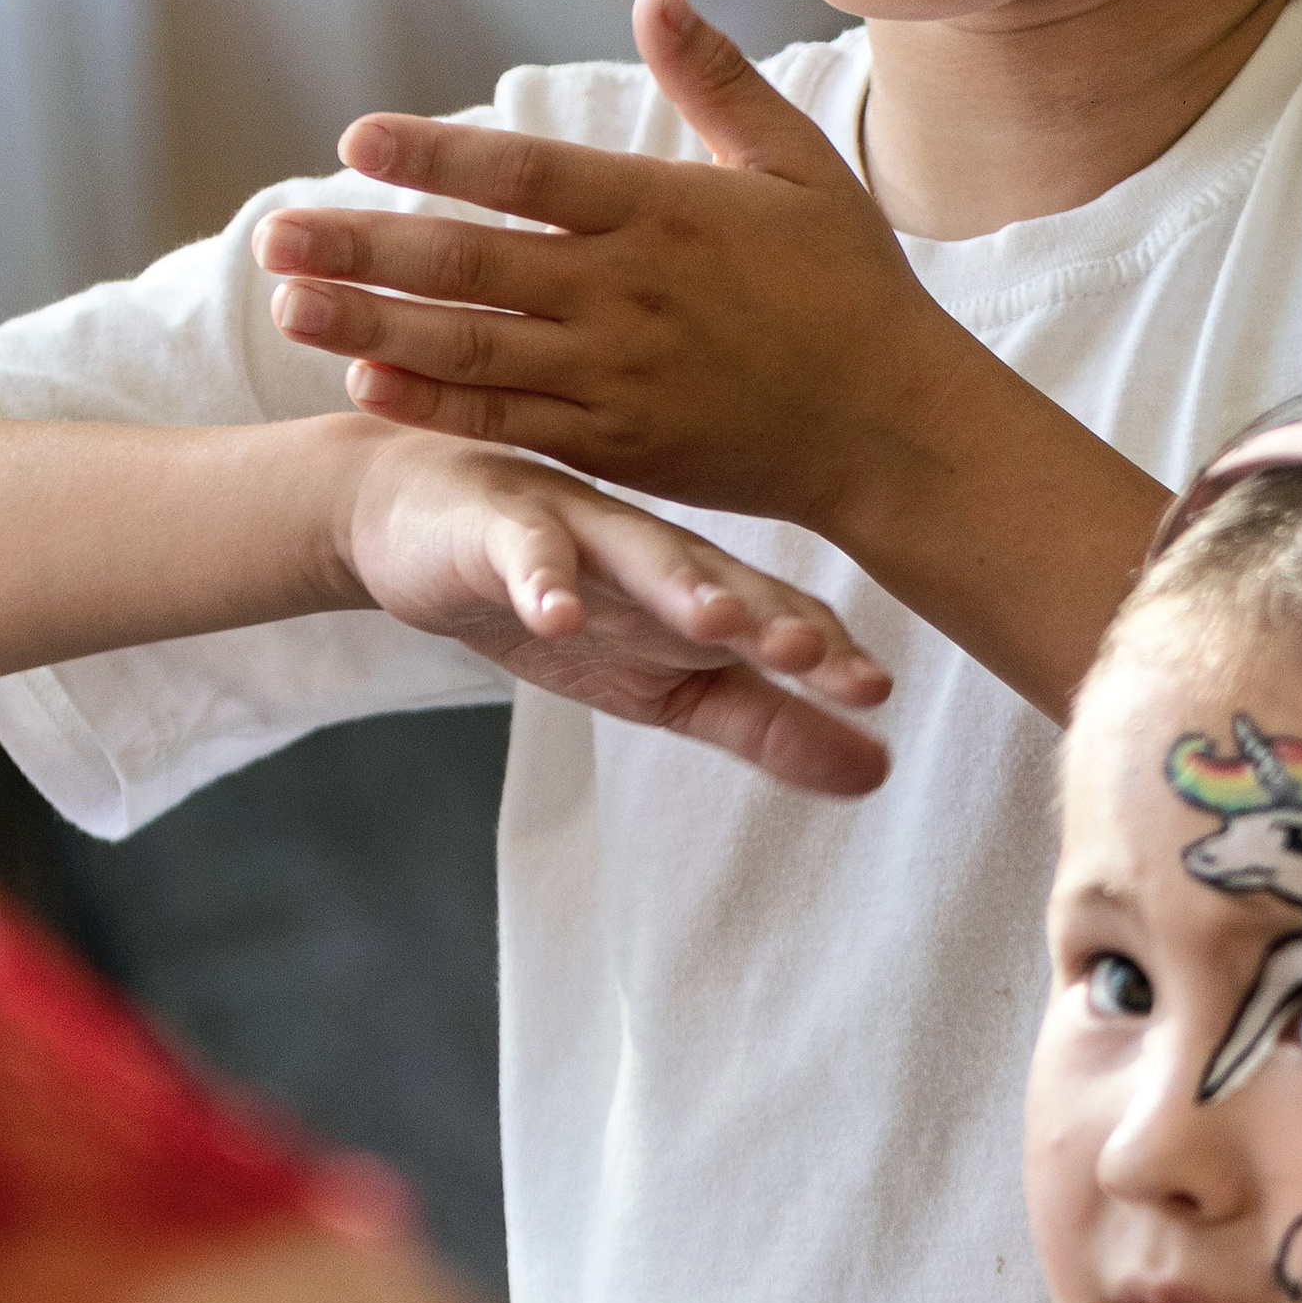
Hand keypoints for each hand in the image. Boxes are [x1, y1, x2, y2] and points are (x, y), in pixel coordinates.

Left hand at [257, 0, 966, 535]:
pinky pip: (506, 425)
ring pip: (469, 347)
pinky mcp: (617, 447)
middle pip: (470, 263)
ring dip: (369, 322)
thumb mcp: (798, 164)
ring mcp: (617, 376)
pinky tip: (363, 380)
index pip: (528, 172)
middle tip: (271, 227)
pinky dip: (432, 405)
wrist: (893, 430)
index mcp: (666, 211)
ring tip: (284, 300)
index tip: (356, 136)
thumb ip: (714, 79)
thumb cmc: (851, 286)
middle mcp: (628, 292)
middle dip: (362, 244)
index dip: (436, 155)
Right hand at [336, 423, 889, 798]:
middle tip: (816, 653)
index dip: (825, 652)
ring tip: (719, 621)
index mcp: (705, 589)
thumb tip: (879, 775)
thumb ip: (768, 727)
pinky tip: (557, 614)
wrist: (422, 527)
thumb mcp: (670, 686)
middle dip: (771, 614)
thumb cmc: (569, 604)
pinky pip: (525, 551)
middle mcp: (656, 552)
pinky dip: (541, 580)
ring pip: (638, 552)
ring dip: (679, 584)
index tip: (874, 692)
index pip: (778, 616)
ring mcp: (578, 530)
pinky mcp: (498, 527)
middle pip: (723, 580)